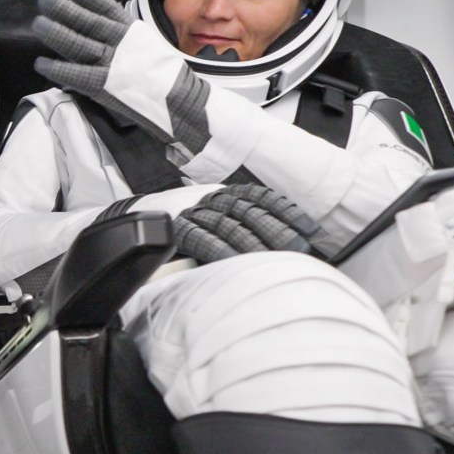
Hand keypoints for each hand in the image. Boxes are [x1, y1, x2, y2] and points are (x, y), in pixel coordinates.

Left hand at [32, 0, 212, 153]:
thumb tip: (102, 22)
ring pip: (77, 42)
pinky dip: (57, 67)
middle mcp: (120, 42)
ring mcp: (111, 62)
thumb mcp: (147, 44)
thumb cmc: (164, 74)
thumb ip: (124, 34)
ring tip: (39, 23)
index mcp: (131, 30)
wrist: (180, 101)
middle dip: (63, 8)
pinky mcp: (104, 84)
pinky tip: (41, 62)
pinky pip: (75, 73)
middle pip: (86, 20)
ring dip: (55, 32)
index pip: (105, 6)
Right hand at [171, 184, 323, 263]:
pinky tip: (235, 260)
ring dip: (254, 243)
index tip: (311, 229)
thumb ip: (245, 224)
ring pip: (230, 224)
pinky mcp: (178, 229)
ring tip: (274, 259)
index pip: (263, 197)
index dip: (288, 212)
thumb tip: (287, 244)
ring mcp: (195, 212)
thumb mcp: (220, 217)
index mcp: (227, 192)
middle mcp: (213, 198)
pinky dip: (219, 249)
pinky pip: (201, 238)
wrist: (143, 216)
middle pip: (250, 211)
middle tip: (299, 248)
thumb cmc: (190, 222)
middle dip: (277, 229)